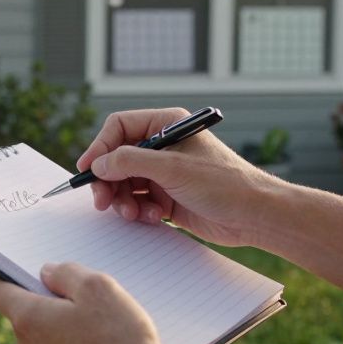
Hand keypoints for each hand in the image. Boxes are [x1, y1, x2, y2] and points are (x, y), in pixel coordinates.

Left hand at [0, 262, 176, 343]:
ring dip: (60, 331)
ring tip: (98, 329)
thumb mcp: (98, 285)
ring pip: (42, 341)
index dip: (5, 274)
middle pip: (24, 315)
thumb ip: (65, 272)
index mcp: (28, 319)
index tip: (23, 269)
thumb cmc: (121, 338)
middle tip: (82, 300)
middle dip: (46, 304)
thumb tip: (46, 273)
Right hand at [77, 108, 282, 249]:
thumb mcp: (173, 168)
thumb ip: (130, 162)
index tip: (87, 170)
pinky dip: (139, 211)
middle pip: (116, 159)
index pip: (119, 128)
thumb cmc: (224, 183)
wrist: (255, 216)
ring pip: (124, 183)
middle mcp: (163, 146)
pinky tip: (155, 217)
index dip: (99, 148)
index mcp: (166, 126)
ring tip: (133, 214)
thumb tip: (98, 164)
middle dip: (108, 181)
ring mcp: (164, 172)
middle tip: (102, 202)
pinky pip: (138, 201)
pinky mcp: (167, 197)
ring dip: (123, 201)